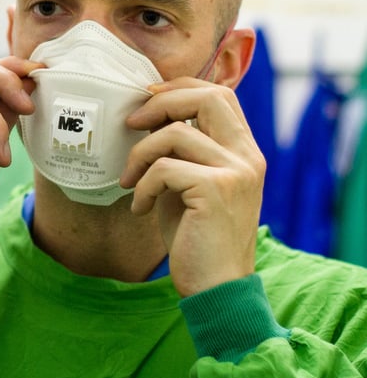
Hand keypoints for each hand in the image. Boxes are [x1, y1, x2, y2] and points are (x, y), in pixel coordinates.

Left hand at [120, 78, 264, 295]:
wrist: (216, 288)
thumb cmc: (197, 239)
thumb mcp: (190, 187)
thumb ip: (182, 154)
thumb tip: (148, 119)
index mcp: (244, 151)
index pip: (219, 94)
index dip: (179, 89)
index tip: (146, 101)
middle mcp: (247, 156)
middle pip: (206, 97)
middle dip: (160, 104)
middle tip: (131, 123)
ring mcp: (236, 172)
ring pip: (174, 133)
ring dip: (139, 156)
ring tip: (129, 183)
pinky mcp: (216, 190)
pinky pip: (164, 168)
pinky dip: (142, 187)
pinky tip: (140, 209)